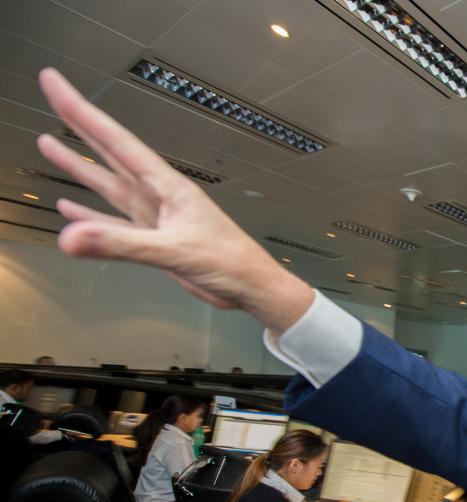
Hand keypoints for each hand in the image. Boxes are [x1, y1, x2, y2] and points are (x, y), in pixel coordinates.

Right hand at [35, 68, 313, 331]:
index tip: (56, 84)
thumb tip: (72, 237)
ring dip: (80, 168)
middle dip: (79, 124)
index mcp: (168, 187)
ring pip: (108, 186)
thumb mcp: (174, 251)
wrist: (251, 288)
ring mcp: (155, 218)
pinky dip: (91, 217)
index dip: (83, 111)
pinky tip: (71, 210)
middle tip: (52, 95)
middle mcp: (158, 196)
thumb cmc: (231, 262)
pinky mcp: (154, 241)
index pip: (116, 141)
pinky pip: (114, 224)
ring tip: (50, 144)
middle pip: (109, 153)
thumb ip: (122, 244)